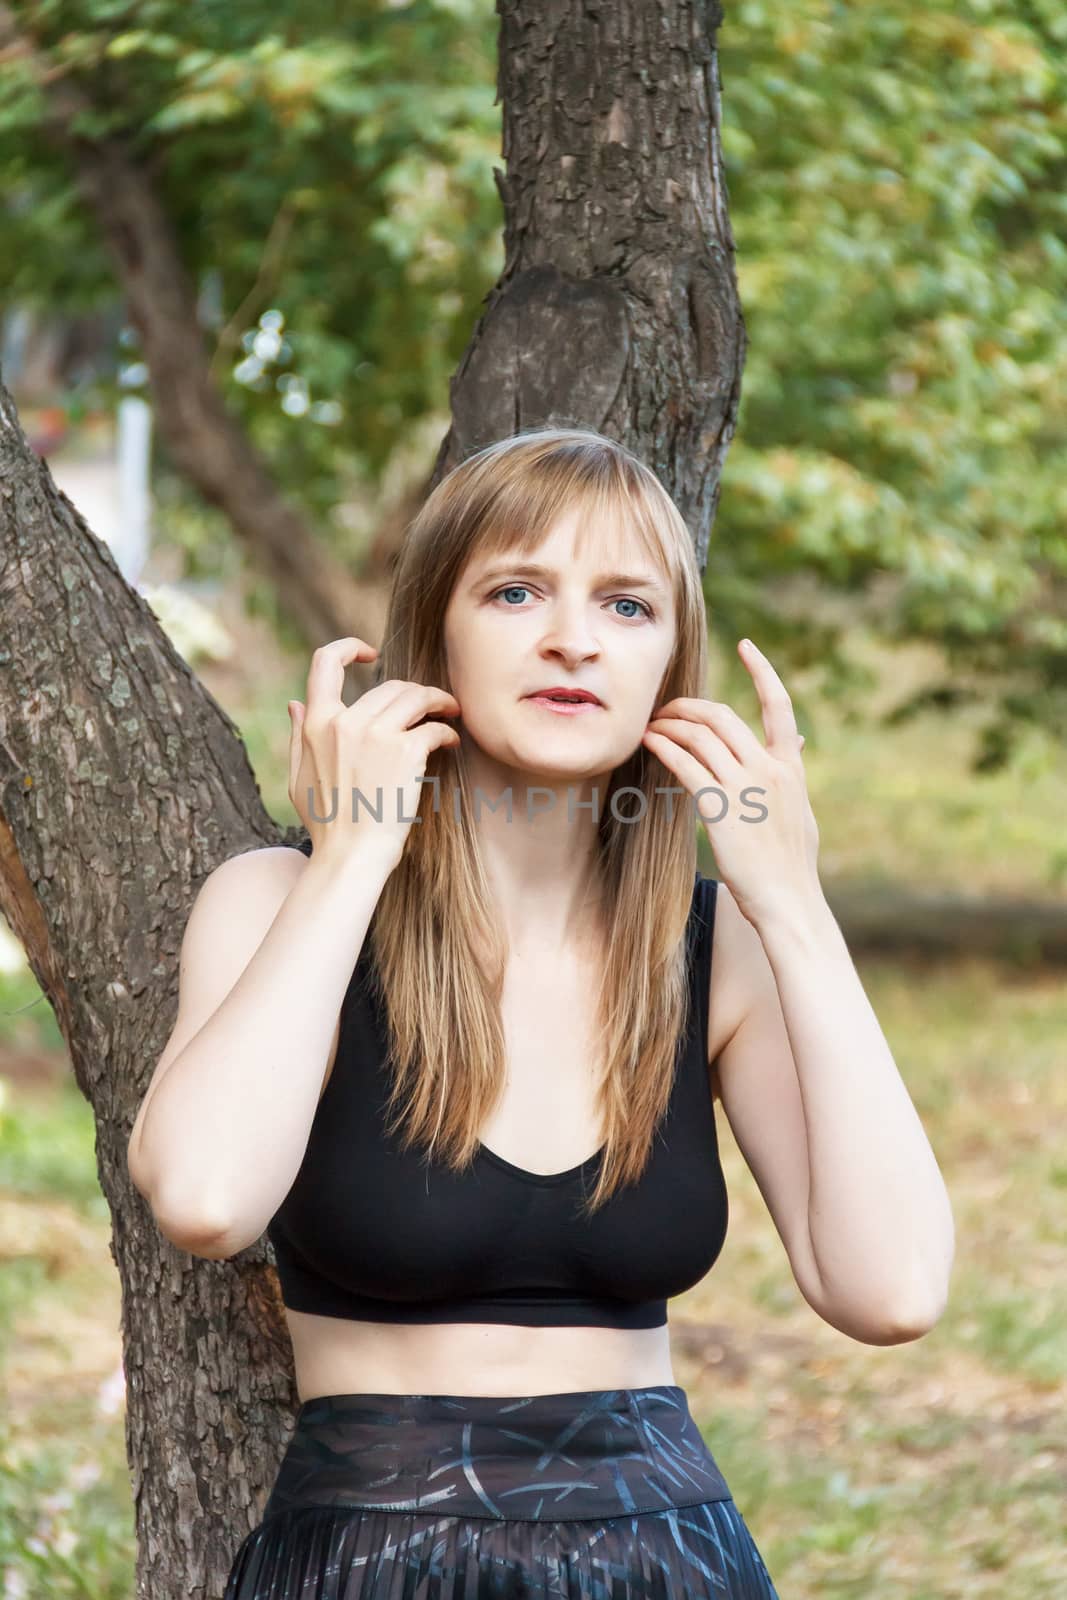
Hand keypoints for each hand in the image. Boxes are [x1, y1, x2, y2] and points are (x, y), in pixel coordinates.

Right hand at [288, 637, 461, 869]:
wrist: (351, 857)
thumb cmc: (326, 825)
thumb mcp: (300, 778)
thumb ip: (298, 736)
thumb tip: (295, 702)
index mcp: (316, 724)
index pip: (325, 662)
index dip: (349, 648)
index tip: (371, 653)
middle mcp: (345, 721)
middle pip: (390, 685)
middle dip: (414, 693)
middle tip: (431, 706)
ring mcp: (377, 734)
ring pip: (416, 697)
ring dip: (437, 702)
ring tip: (448, 714)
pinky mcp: (407, 751)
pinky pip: (434, 726)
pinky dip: (447, 731)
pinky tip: (450, 744)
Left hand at [640, 639, 820, 928]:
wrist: (790, 902)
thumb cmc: (792, 864)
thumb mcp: (801, 812)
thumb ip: (792, 775)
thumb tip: (797, 745)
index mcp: (791, 767)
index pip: (781, 706)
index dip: (763, 671)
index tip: (747, 645)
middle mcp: (771, 770)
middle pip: (723, 716)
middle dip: (689, 706)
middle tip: (667, 708)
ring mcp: (747, 789)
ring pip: (700, 737)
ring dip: (670, 725)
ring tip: (650, 726)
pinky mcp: (721, 809)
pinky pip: (686, 765)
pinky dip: (664, 747)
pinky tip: (649, 742)